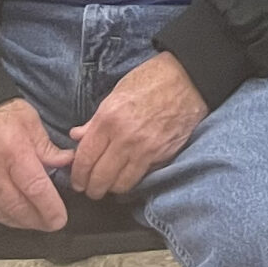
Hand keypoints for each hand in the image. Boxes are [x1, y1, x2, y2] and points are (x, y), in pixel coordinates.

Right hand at [0, 98, 72, 230]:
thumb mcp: (28, 120)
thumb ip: (46, 146)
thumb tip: (66, 163)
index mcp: (13, 151)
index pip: (35, 188)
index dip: (50, 208)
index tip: (60, 219)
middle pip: (17, 207)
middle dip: (38, 220)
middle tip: (52, 223)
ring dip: (20, 222)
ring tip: (35, 222)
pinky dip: (0, 217)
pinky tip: (12, 217)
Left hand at [68, 51, 205, 197]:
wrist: (190, 77)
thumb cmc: (153, 79)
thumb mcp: (118, 92)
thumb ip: (96, 119)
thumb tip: (77, 136)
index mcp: (109, 118)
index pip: (84, 158)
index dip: (77, 175)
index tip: (77, 180)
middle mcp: (125, 137)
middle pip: (100, 177)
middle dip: (91, 188)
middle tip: (90, 188)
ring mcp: (146, 148)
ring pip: (121, 184)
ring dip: (112, 188)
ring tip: (109, 186)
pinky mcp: (164, 154)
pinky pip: (142, 177)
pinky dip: (133, 180)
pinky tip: (128, 176)